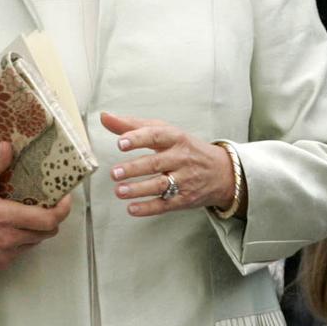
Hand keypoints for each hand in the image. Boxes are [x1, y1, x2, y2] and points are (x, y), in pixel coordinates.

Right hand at [0, 140, 71, 271]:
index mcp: (5, 218)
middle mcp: (9, 239)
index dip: (63, 210)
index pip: (48, 220)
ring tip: (26, 212)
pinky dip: (23, 240)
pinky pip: (21, 251)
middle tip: (45, 202)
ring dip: (37, 229)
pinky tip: (10, 227)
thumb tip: (8, 146)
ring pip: (35, 242)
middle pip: (48, 232)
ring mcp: (4, 254)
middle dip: (51, 217)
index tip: (65, 197)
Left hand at [103, 112, 238, 217]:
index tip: (121, 142)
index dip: (138, 138)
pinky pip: (165, 204)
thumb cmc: (185, 148)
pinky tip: (131, 208)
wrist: (222, 172)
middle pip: (156, 163)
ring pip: (160, 185)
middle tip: (115, 172)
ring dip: (139, 189)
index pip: (156, 136)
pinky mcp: (185, 199)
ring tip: (119, 191)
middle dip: (134, 168)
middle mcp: (181, 158)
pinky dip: (148, 208)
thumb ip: (133, 126)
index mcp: (176, 138)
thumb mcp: (164, 132)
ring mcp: (185, 180)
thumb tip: (105, 117)